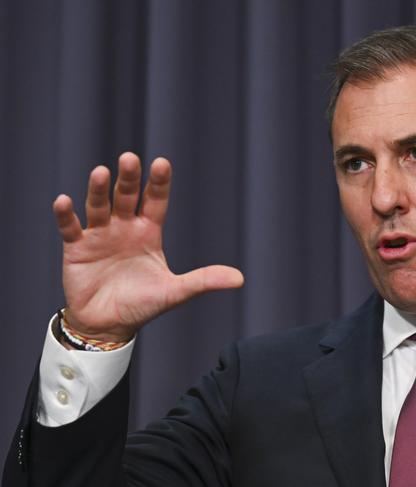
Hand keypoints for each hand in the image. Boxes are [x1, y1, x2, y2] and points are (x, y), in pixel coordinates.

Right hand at [52, 152, 243, 342]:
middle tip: (130, 158)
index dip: (158, 183)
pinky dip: (66, 215)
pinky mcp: (77, 248)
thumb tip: (240, 279)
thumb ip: (204, 281)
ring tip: (100, 172)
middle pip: (127, 197)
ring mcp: (99, 235)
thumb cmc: (142, 305)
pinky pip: (70, 228)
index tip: (161, 163)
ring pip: (99, 206)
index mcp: (149, 232)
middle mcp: (124, 228)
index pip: (156, 201)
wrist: (108, 325)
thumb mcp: (175, 292)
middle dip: (129, 179)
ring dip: (98, 190)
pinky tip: (64, 201)